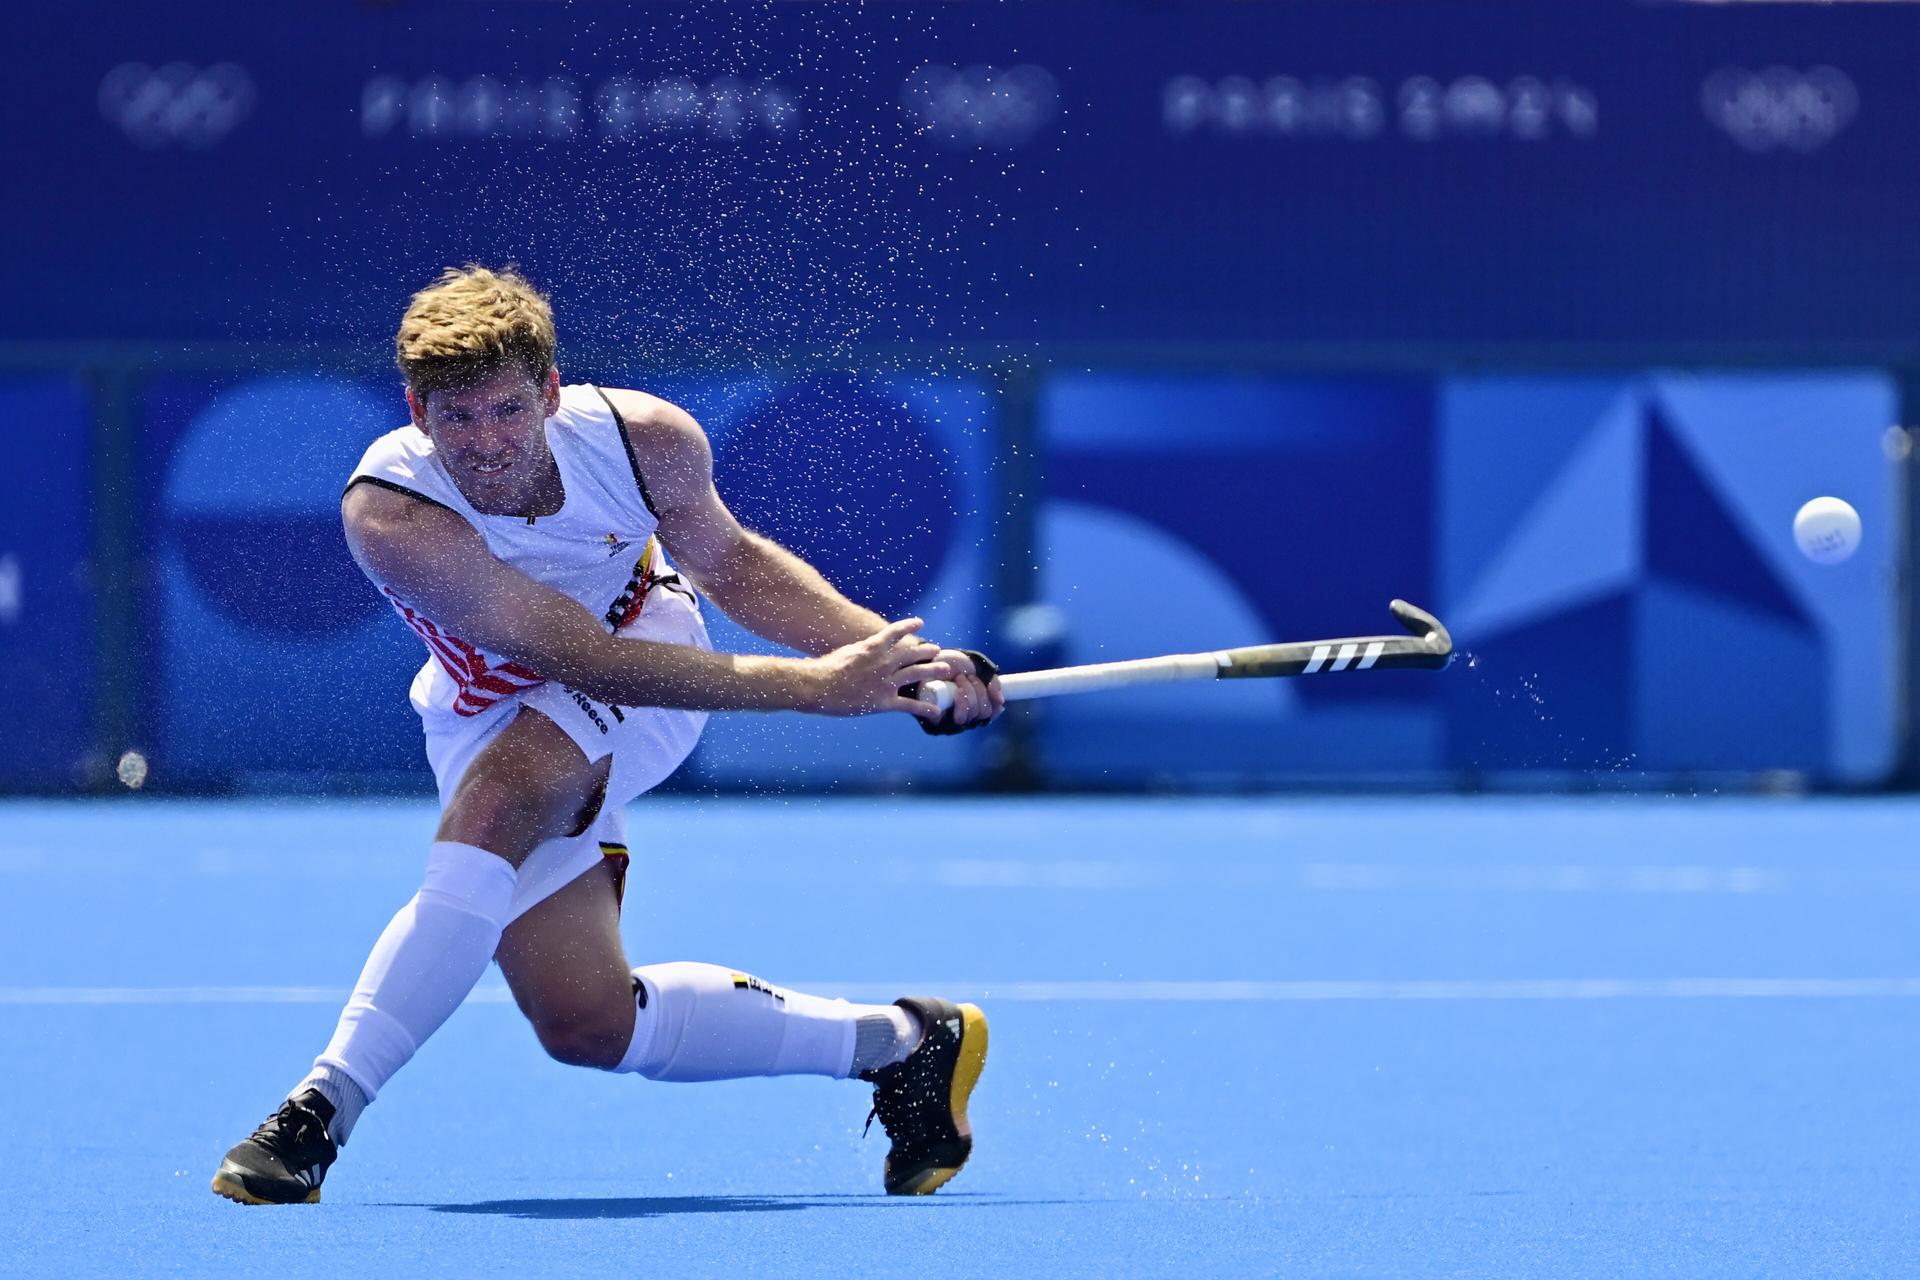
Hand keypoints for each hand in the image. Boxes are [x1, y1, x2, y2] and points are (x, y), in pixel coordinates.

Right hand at [803, 618, 952, 719]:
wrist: (819, 686)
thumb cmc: (826, 669)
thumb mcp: (847, 652)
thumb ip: (863, 650)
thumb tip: (869, 648)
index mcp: (873, 647)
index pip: (896, 632)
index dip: (909, 626)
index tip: (920, 623)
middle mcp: (884, 662)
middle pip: (912, 654)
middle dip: (926, 651)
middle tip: (937, 650)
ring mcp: (886, 682)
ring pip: (916, 674)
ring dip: (933, 670)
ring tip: (945, 669)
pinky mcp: (884, 701)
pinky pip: (909, 705)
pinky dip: (924, 708)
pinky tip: (935, 710)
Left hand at [932, 648, 1004, 728]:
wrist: (931, 658)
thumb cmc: (954, 664)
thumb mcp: (980, 669)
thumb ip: (993, 682)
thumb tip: (1001, 702)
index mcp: (976, 705)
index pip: (992, 713)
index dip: (993, 701)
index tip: (987, 684)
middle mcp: (964, 715)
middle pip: (983, 713)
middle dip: (979, 692)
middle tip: (969, 677)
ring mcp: (951, 719)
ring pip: (971, 716)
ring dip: (970, 694)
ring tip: (960, 679)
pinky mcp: (937, 721)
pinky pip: (957, 720)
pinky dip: (961, 703)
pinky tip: (958, 690)